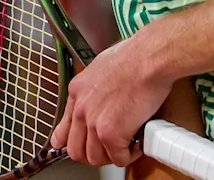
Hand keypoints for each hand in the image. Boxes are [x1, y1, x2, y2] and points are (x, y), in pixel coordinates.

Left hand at [50, 37, 168, 167]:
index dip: (71, 142)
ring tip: (125, 147)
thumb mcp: (106, 65)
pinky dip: (128, 156)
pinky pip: (118, 158)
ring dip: (111, 156)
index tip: (78, 145)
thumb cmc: (137, 55)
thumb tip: (107, 92)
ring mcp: (94, 123)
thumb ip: (99, 85)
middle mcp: (81, 109)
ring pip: (95, 158)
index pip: (62, 130)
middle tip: (109, 149)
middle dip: (93, 154)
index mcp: (78, 91)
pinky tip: (137, 145)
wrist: (150, 57)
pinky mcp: (111, 134)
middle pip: (76, 150)